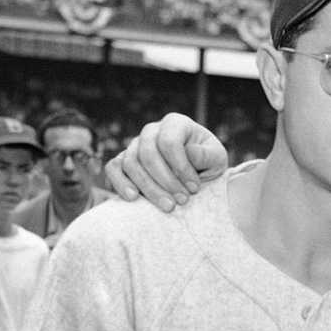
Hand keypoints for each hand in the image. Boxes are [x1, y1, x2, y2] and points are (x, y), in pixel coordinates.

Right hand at [102, 114, 228, 208]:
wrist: (194, 178)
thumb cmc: (207, 165)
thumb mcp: (217, 159)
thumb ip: (208, 155)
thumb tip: (189, 152)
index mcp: (175, 124)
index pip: (169, 142)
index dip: (181, 167)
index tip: (195, 188)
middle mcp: (151, 131)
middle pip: (148, 154)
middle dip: (166, 181)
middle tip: (181, 202)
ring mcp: (135, 145)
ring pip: (131, 163)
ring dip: (149, 188)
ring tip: (168, 206)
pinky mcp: (123, 161)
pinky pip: (113, 168)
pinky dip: (120, 183)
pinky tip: (133, 198)